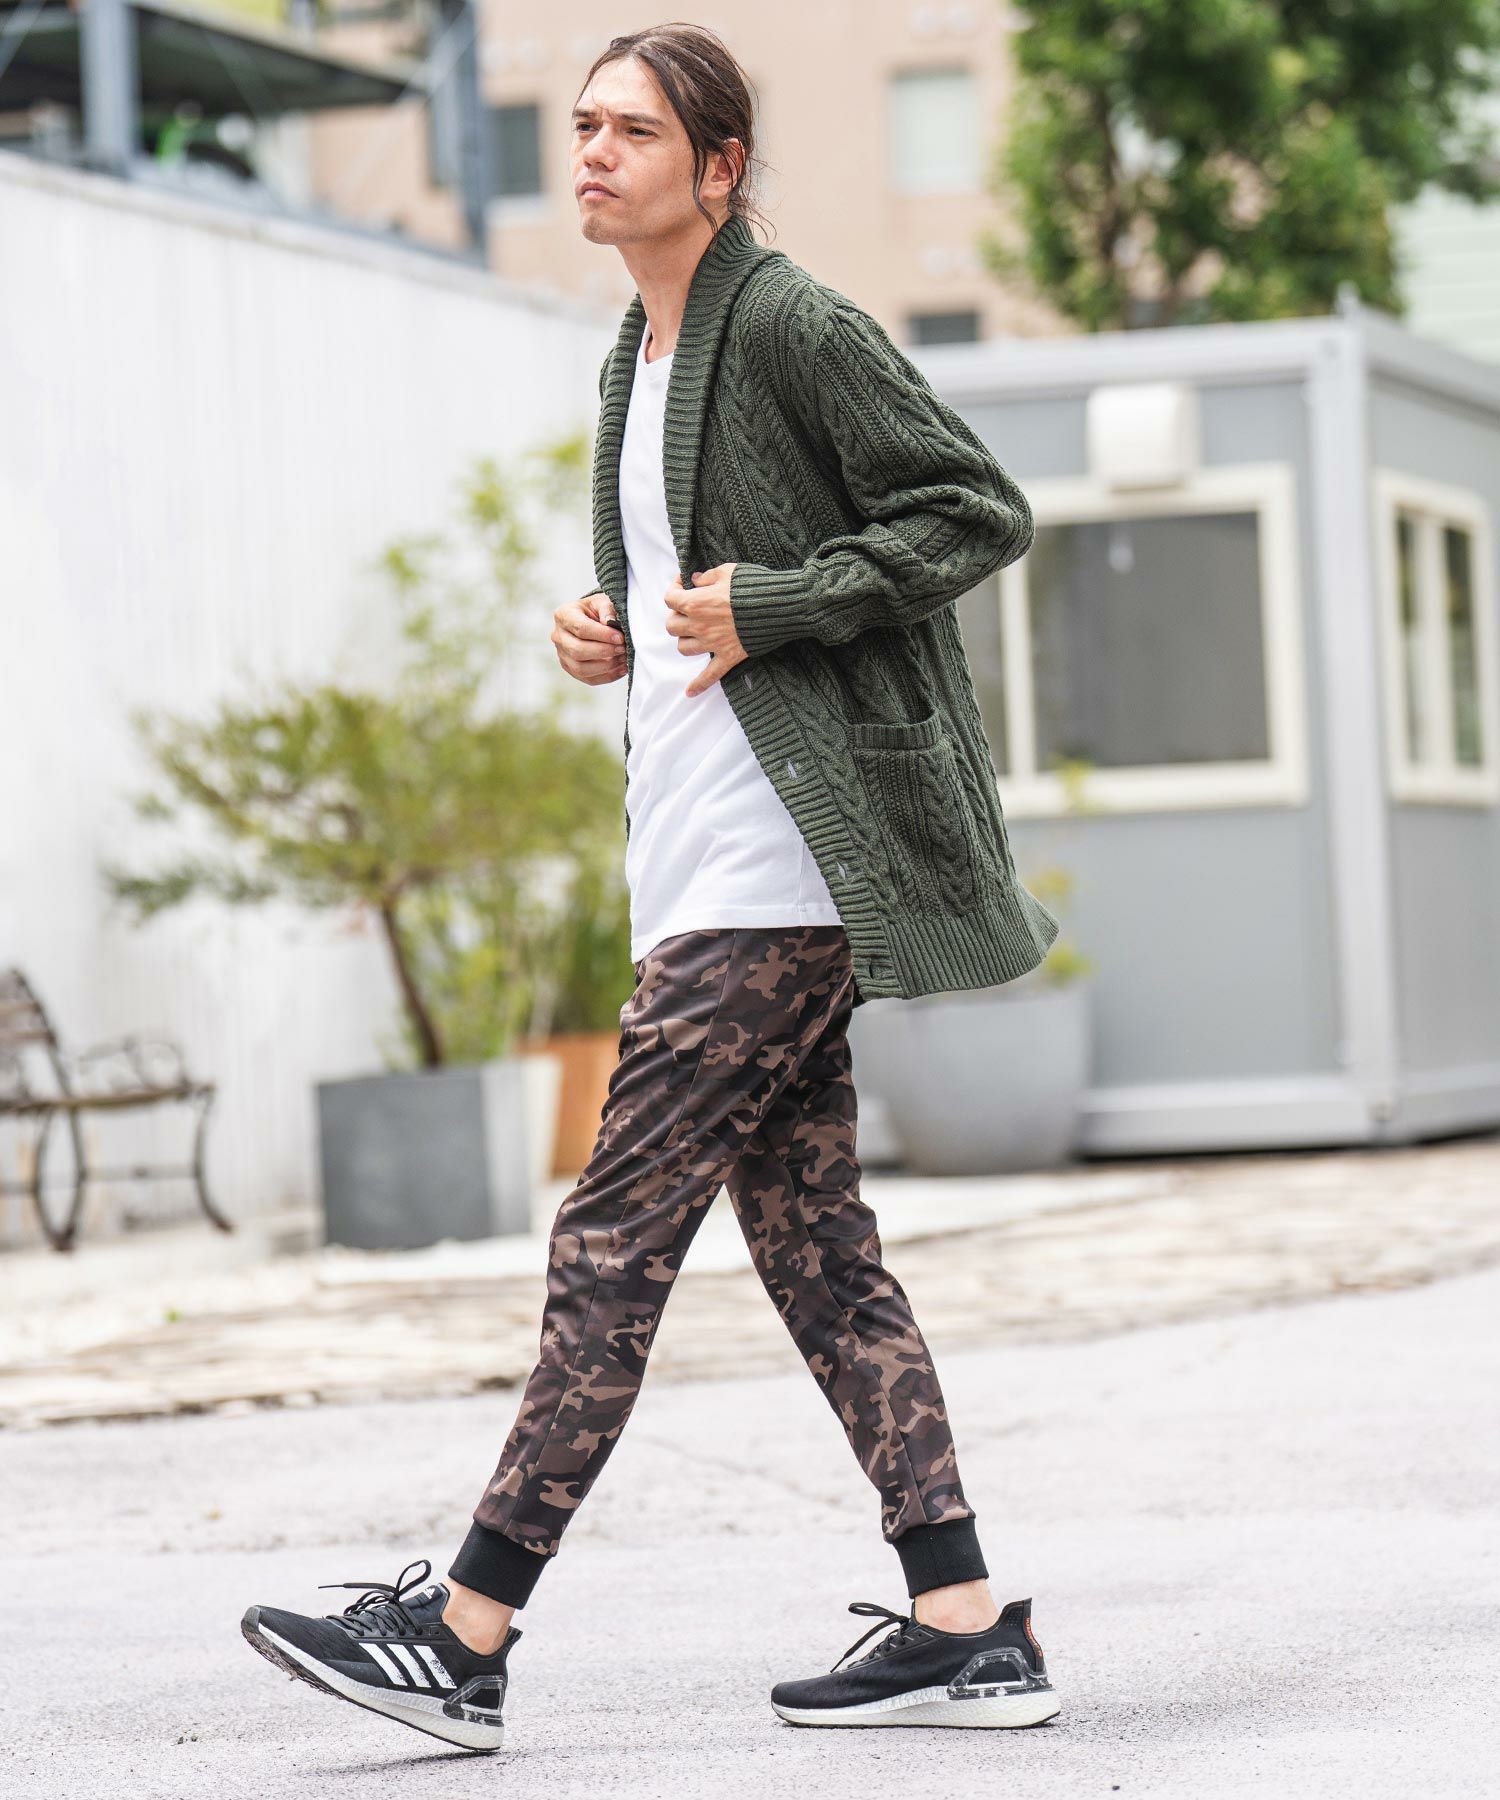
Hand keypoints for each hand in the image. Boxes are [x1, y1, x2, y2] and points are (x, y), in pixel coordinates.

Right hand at [553, 591, 626, 686]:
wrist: (590, 619)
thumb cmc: (596, 609)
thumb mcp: (602, 601)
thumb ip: (607, 609)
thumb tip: (610, 622)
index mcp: (563, 615)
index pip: (581, 629)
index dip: (602, 635)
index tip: (620, 638)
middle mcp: (558, 636)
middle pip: (577, 650)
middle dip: (604, 651)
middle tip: (623, 648)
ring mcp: (562, 654)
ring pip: (581, 668)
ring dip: (606, 666)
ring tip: (624, 658)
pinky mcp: (570, 668)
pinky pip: (588, 679)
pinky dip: (607, 676)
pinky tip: (622, 669)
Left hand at [667, 563, 746, 697]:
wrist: (779, 606)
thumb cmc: (753, 585)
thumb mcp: (727, 571)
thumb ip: (707, 576)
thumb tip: (695, 580)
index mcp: (696, 602)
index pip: (670, 598)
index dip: (674, 590)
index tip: (683, 585)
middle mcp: (699, 625)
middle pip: (672, 625)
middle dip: (677, 615)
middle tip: (688, 610)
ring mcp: (712, 644)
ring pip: (683, 647)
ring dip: (685, 639)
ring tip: (694, 633)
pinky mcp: (727, 657)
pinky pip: (709, 675)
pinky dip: (698, 685)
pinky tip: (690, 692)